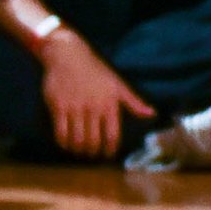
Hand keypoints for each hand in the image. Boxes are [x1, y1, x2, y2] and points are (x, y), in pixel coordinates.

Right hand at [41, 30, 154, 158]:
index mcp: (110, 103)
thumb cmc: (95, 70)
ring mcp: (75, 107)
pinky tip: (66, 142)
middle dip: (93, 152)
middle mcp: (93, 107)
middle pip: (93, 141)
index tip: (108, 154)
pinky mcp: (58, 107)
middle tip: (92, 154)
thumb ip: (134, 102)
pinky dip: (63, 143)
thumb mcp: (117, 84)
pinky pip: (60, 133)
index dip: (110, 149)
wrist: (69, 55)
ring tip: (79, 150)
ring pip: (77, 140)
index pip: (112, 135)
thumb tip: (152, 114)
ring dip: (78, 150)